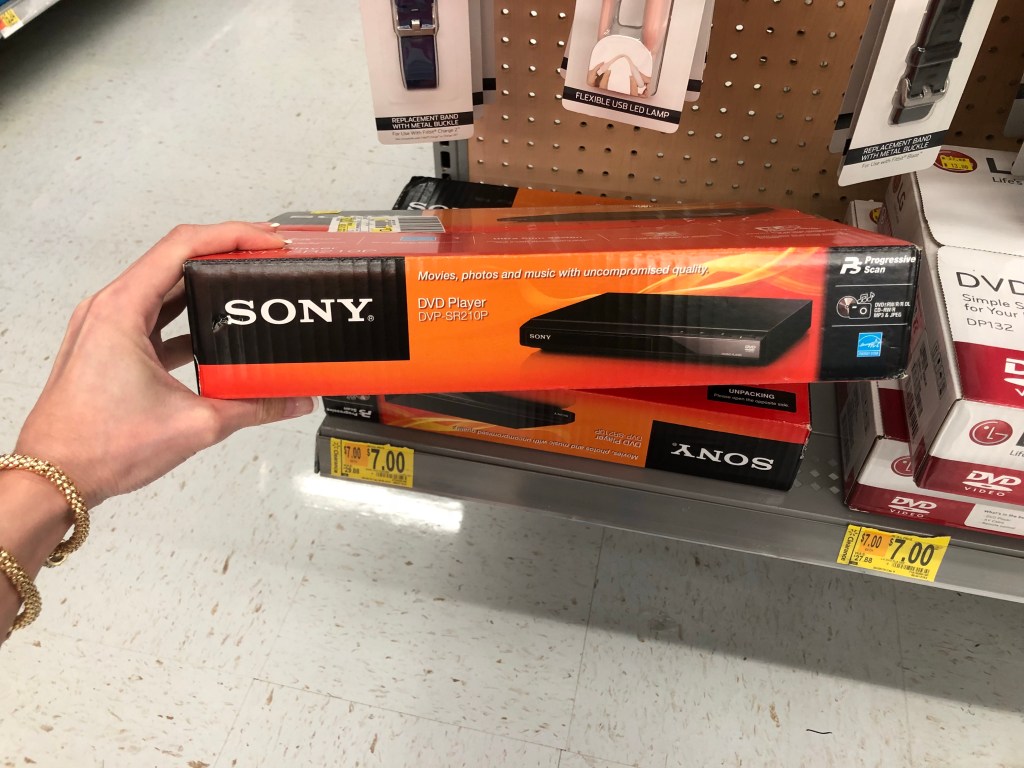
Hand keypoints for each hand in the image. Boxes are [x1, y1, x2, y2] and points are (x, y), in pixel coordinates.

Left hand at [14, 222, 314, 506]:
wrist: (54, 477)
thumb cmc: (98, 446)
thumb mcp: (195, 424)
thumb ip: (255, 407)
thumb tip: (291, 400)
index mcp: (122, 309)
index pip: (184, 245)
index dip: (233, 235)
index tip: (268, 242)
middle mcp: (109, 309)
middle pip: (176, 258)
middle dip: (226, 253)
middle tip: (267, 256)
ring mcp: (106, 326)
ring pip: (165, 287)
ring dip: (207, 285)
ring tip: (248, 287)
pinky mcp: (110, 346)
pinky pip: (155, 316)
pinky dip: (189, 317)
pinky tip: (218, 333)